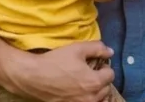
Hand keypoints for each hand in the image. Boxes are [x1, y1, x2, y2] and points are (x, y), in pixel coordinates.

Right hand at [0, 41, 114, 101]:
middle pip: (106, 89)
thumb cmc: (55, 61)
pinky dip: (86, 99)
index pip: (110, 75)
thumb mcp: (77, 49)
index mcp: (95, 82)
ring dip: (96, 92)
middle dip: (101, 80)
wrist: (33, 77)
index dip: (104, 67)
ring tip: (86, 84)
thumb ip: (97, 48)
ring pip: (98, 100)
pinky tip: (78, 92)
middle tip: (91, 73)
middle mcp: (91, 97)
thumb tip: (110, 52)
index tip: (97, 64)